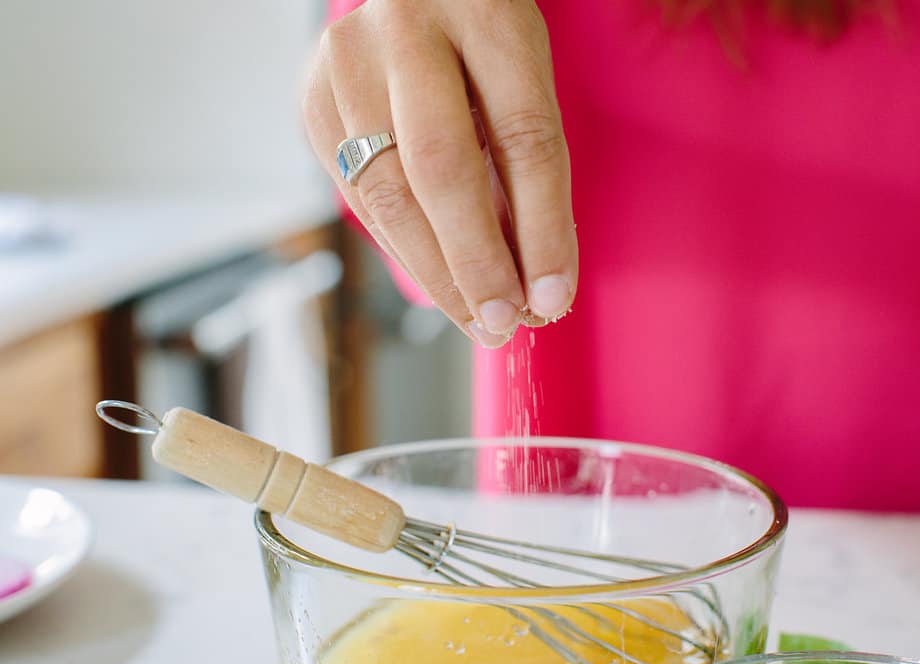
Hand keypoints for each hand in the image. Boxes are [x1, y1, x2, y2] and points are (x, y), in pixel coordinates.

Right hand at [302, 0, 576, 347]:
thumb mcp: (518, 72)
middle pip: (443, 169)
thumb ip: (525, 158)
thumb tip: (535, 276)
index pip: (522, 136)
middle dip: (476, 263)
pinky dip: (403, 250)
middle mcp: (406, 32)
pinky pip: (359, 198)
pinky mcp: (313, 101)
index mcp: (483, 12)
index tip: (552, 295)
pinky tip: (437, 281)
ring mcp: (347, 66)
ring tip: (476, 319)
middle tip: (504, 323)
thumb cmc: (478, 36)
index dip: (541, 228)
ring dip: (436, 273)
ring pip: (388, 194)